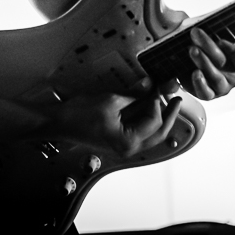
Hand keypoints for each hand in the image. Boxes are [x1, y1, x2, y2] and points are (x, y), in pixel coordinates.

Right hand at [52, 89, 182, 157]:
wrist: (58, 122)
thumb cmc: (79, 114)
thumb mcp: (112, 100)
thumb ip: (135, 95)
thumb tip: (151, 86)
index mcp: (128, 142)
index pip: (154, 122)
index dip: (159, 103)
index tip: (161, 87)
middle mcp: (128, 148)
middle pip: (158, 133)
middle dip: (169, 115)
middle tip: (176, 99)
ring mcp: (123, 145)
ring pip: (150, 133)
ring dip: (158, 116)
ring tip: (166, 100)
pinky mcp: (118, 139)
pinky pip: (139, 131)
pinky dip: (146, 118)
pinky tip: (149, 106)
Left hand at [182, 27, 234, 99]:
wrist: (188, 61)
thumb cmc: (203, 45)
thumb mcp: (210, 34)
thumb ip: (211, 27)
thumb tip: (196, 22)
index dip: (234, 51)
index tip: (220, 40)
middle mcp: (234, 76)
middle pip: (223, 62)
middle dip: (209, 46)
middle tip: (195, 33)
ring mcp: (222, 87)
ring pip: (216, 78)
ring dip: (203, 62)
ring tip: (192, 49)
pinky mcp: (208, 94)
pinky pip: (206, 92)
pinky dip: (200, 83)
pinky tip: (195, 72)